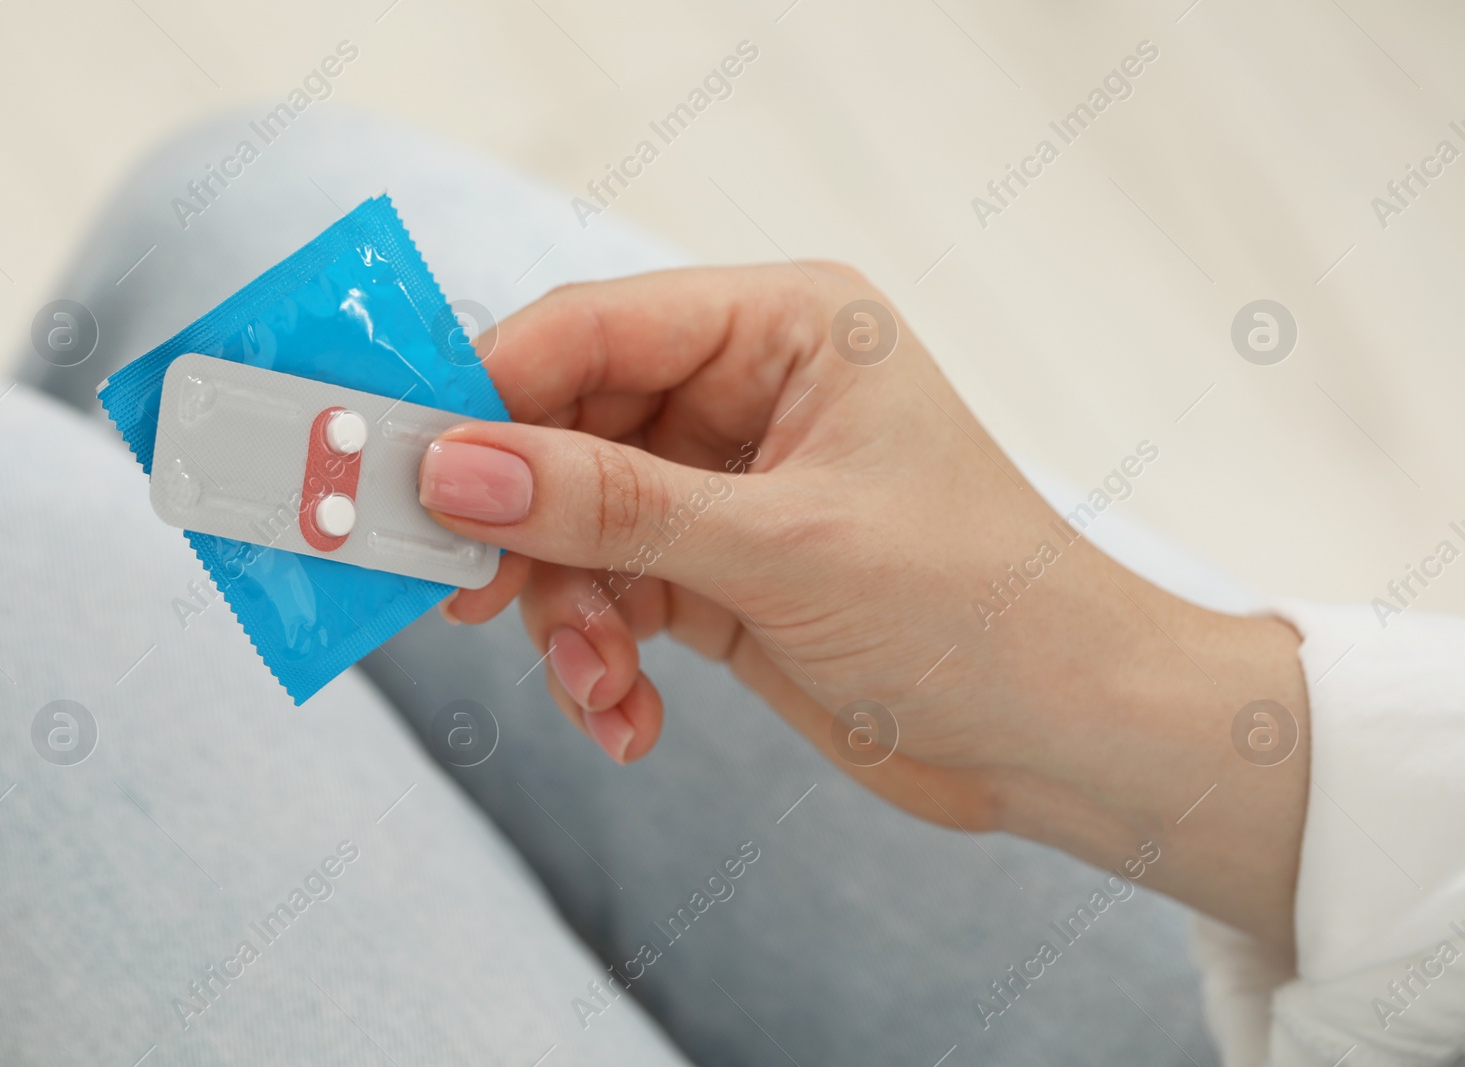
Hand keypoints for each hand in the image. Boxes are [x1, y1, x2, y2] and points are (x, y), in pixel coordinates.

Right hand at [419, 264, 1309, 949]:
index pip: (590, 329)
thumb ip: (607, 505)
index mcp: (782, 328)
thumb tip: (452, 464)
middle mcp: (745, 392)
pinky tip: (629, 719)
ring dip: (566, 615)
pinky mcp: (715, 571)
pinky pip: (610, 596)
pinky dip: (601, 660)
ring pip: (574, 526)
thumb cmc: (975, 610)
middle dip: (521, 527)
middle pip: (562, 430)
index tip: (401, 467)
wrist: (1064, 739)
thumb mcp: (779, 548)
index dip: (485, 393)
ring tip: (599, 687)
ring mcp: (725, 486)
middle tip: (461, 596)